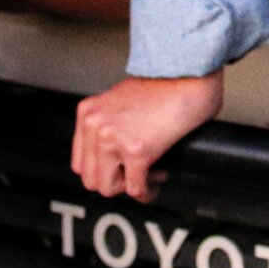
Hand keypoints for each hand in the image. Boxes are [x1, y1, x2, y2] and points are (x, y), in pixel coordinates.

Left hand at [72, 73, 224, 202]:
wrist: (189, 76)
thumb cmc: (164, 85)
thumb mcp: (121, 99)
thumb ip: (109, 122)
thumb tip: (112, 152)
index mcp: (88, 112)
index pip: (80, 162)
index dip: (101, 171)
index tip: (118, 170)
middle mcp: (95, 125)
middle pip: (91, 179)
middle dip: (115, 181)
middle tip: (135, 174)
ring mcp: (113, 139)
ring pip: (109, 188)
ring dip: (130, 186)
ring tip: (149, 174)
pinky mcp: (136, 150)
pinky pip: (136, 188)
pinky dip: (147, 191)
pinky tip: (157, 180)